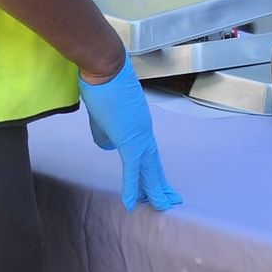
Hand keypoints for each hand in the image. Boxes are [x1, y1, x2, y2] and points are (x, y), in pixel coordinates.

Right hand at [78, 57, 182, 212]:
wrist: (105, 66)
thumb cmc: (102, 84)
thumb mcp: (103, 114)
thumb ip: (106, 133)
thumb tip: (107, 147)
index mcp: (138, 125)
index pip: (147, 153)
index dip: (151, 170)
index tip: (156, 184)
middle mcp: (144, 131)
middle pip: (154, 163)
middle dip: (159, 184)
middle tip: (169, 200)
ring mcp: (139, 134)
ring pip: (149, 168)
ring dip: (154, 189)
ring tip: (162, 205)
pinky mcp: (129, 138)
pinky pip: (132, 168)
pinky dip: (132, 186)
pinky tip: (132, 203)